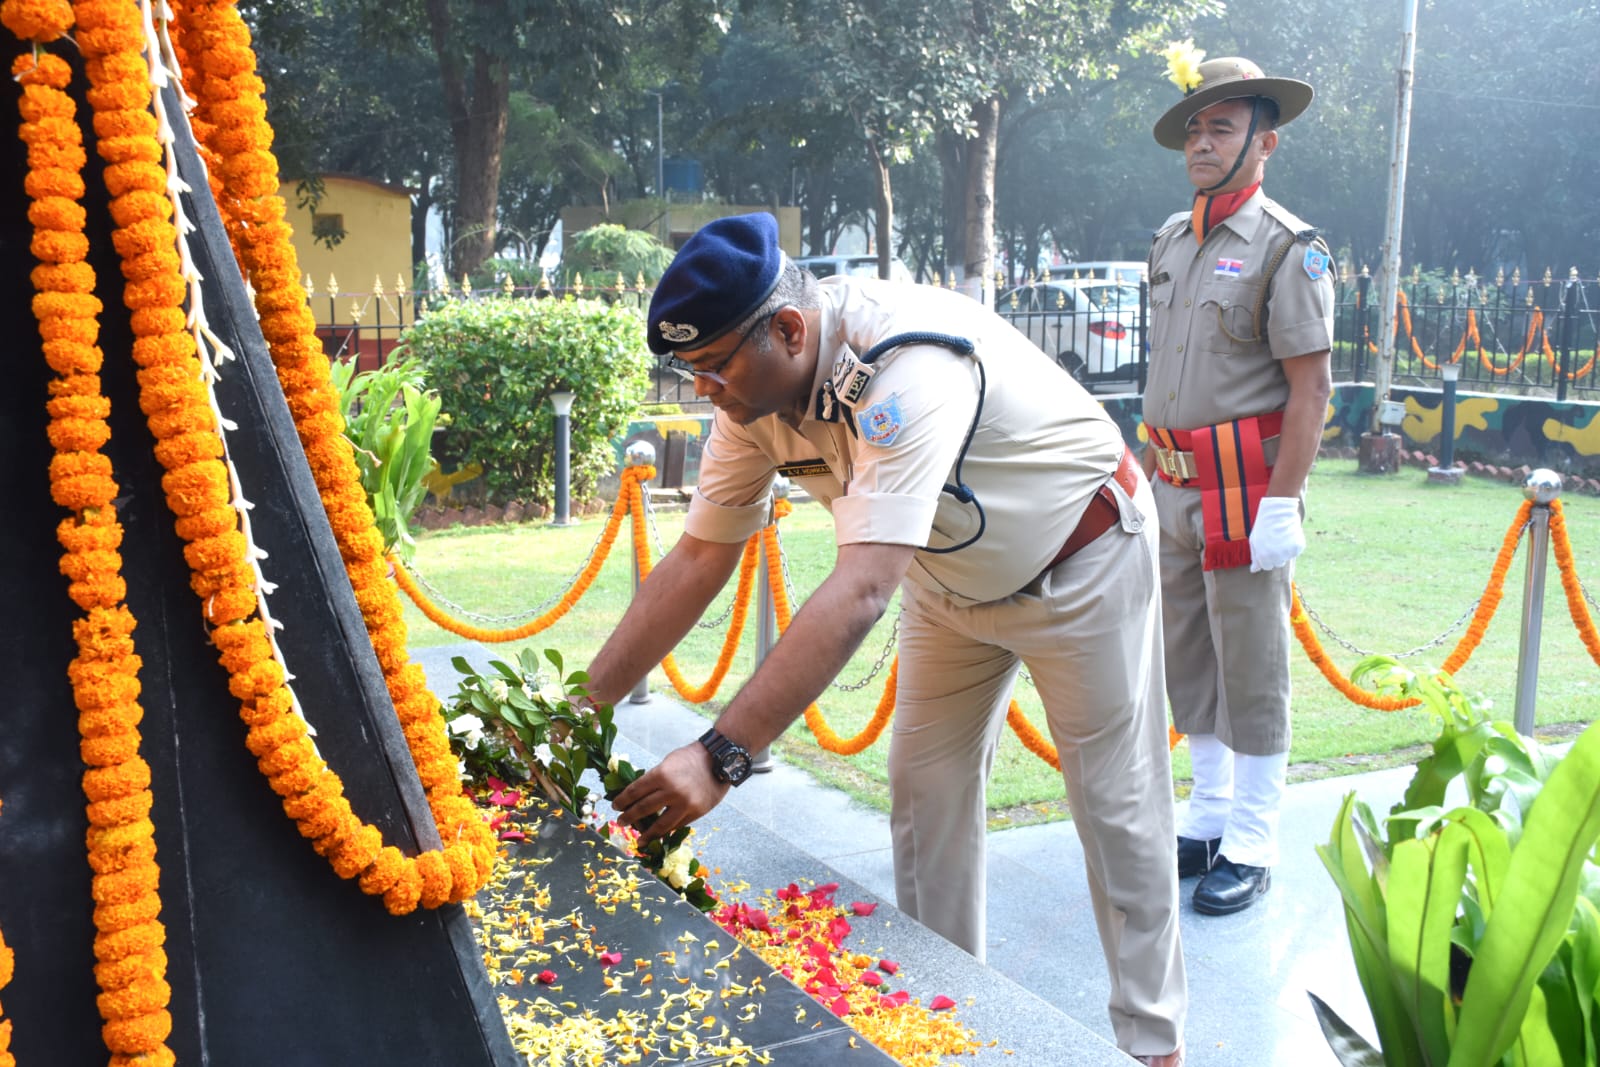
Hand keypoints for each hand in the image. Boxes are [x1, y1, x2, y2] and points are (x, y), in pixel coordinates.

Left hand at [611, 743, 729, 844]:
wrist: (719, 760)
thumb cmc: (690, 758)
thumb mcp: (667, 763)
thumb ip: (654, 779)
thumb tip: (637, 796)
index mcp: (661, 775)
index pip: (635, 791)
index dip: (622, 800)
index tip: (615, 806)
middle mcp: (672, 791)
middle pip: (644, 809)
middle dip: (629, 817)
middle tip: (620, 822)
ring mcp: (685, 804)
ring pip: (661, 824)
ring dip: (647, 833)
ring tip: (639, 839)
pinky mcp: (696, 812)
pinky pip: (677, 825)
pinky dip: (667, 830)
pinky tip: (659, 834)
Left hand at [1248, 496, 1304, 571]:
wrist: (1279, 511)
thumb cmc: (1264, 525)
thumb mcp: (1254, 540)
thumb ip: (1255, 557)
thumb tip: (1254, 571)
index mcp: (1264, 556)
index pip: (1267, 567)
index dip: (1266, 558)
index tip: (1266, 547)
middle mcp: (1277, 557)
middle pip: (1278, 563)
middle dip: (1276, 555)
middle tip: (1274, 541)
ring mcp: (1289, 552)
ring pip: (1287, 558)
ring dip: (1284, 550)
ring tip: (1281, 536)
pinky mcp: (1299, 547)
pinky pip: (1295, 551)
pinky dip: (1292, 546)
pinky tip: (1288, 535)